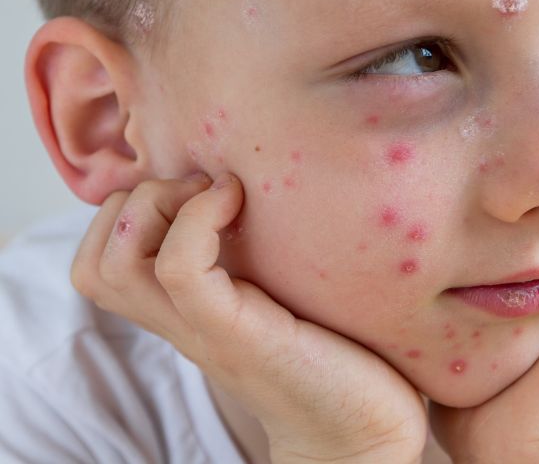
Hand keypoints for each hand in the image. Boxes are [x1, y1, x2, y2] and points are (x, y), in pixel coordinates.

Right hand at [71, 173, 426, 463]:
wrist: (361, 432)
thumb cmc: (335, 357)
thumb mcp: (279, 294)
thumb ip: (252, 259)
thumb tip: (254, 192)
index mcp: (184, 313)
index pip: (100, 263)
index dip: (124, 211)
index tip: (191, 187)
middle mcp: (181, 323)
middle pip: (96, 261)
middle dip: (134, 200)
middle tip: (200, 188)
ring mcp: (203, 331)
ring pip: (115, 263)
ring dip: (154, 203)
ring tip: (213, 193)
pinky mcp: (237, 335)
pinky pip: (180, 269)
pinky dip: (197, 219)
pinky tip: (236, 200)